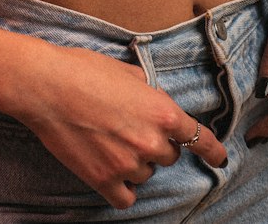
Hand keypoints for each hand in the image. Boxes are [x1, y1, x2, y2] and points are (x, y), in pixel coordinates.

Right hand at [15, 43, 227, 208]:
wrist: (46, 86)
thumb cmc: (83, 69)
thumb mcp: (126, 70)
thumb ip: (147, 90)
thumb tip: (149, 98)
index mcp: (162, 111)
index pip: (199, 139)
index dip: (212, 150)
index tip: (220, 158)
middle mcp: (151, 141)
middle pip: (169, 156)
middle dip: (155, 144)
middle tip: (128, 127)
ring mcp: (128, 164)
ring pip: (145, 175)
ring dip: (134, 163)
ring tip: (108, 140)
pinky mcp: (104, 180)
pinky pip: (125, 197)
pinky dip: (121, 187)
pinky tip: (110, 172)